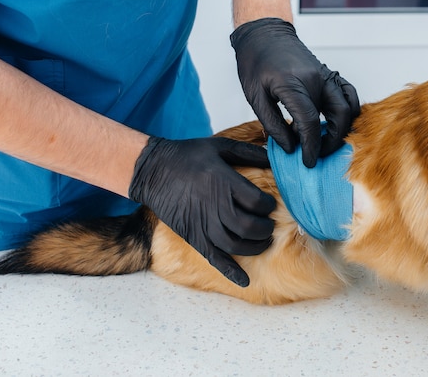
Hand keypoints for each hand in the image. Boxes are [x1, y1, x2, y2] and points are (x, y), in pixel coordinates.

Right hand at [128, 136, 275, 286]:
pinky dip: (231, 272)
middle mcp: (215, 207)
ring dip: (256, 247)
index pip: (257, 202)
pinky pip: (215, 259)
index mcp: (223, 183)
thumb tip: (273, 156)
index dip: (269, 205)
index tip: (270, 204)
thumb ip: (248, 152)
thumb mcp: (220, 146)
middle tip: (270, 225)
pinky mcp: (193, 237)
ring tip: (263, 241)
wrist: (153, 170)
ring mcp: (203, 225)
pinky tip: (245, 281)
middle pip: (250, 227)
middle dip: (266, 229)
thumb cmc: (188, 156)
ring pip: (236, 246)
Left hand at [230, 18, 359, 167]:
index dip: (310, 147)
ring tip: (327, 143)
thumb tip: (290, 147)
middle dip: (331, 143)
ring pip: (349, 107)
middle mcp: (315, 79)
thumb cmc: (256, 63)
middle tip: (317, 155)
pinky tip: (338, 123)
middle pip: (338, 117)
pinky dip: (350, 111)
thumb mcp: (255, 96)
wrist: (265, 34)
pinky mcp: (330, 74)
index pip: (309, 122)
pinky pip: (349, 94)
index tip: (307, 162)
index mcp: (293, 84)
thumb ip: (273, 124)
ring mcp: (326, 75)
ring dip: (342, 129)